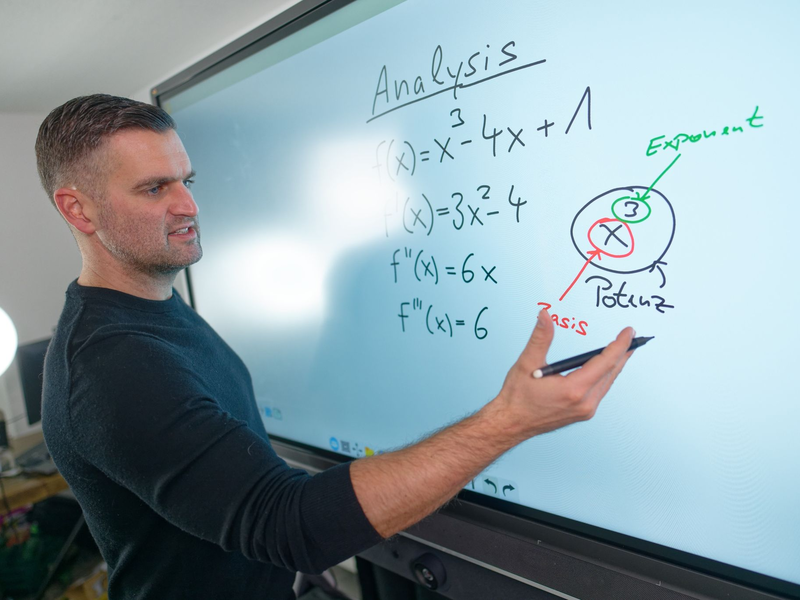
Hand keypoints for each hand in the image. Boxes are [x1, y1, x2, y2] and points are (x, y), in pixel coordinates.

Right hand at [492, 309, 633, 440]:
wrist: (511, 423)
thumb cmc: (517, 396)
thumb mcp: (527, 363)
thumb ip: (540, 337)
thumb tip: (545, 315)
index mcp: (574, 389)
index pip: (605, 362)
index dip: (619, 345)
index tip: (628, 332)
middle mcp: (585, 402)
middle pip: (611, 373)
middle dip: (623, 353)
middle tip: (634, 338)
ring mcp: (585, 410)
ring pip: (607, 383)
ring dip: (616, 365)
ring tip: (624, 350)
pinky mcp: (583, 413)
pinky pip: (600, 391)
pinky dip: (605, 377)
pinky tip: (606, 369)